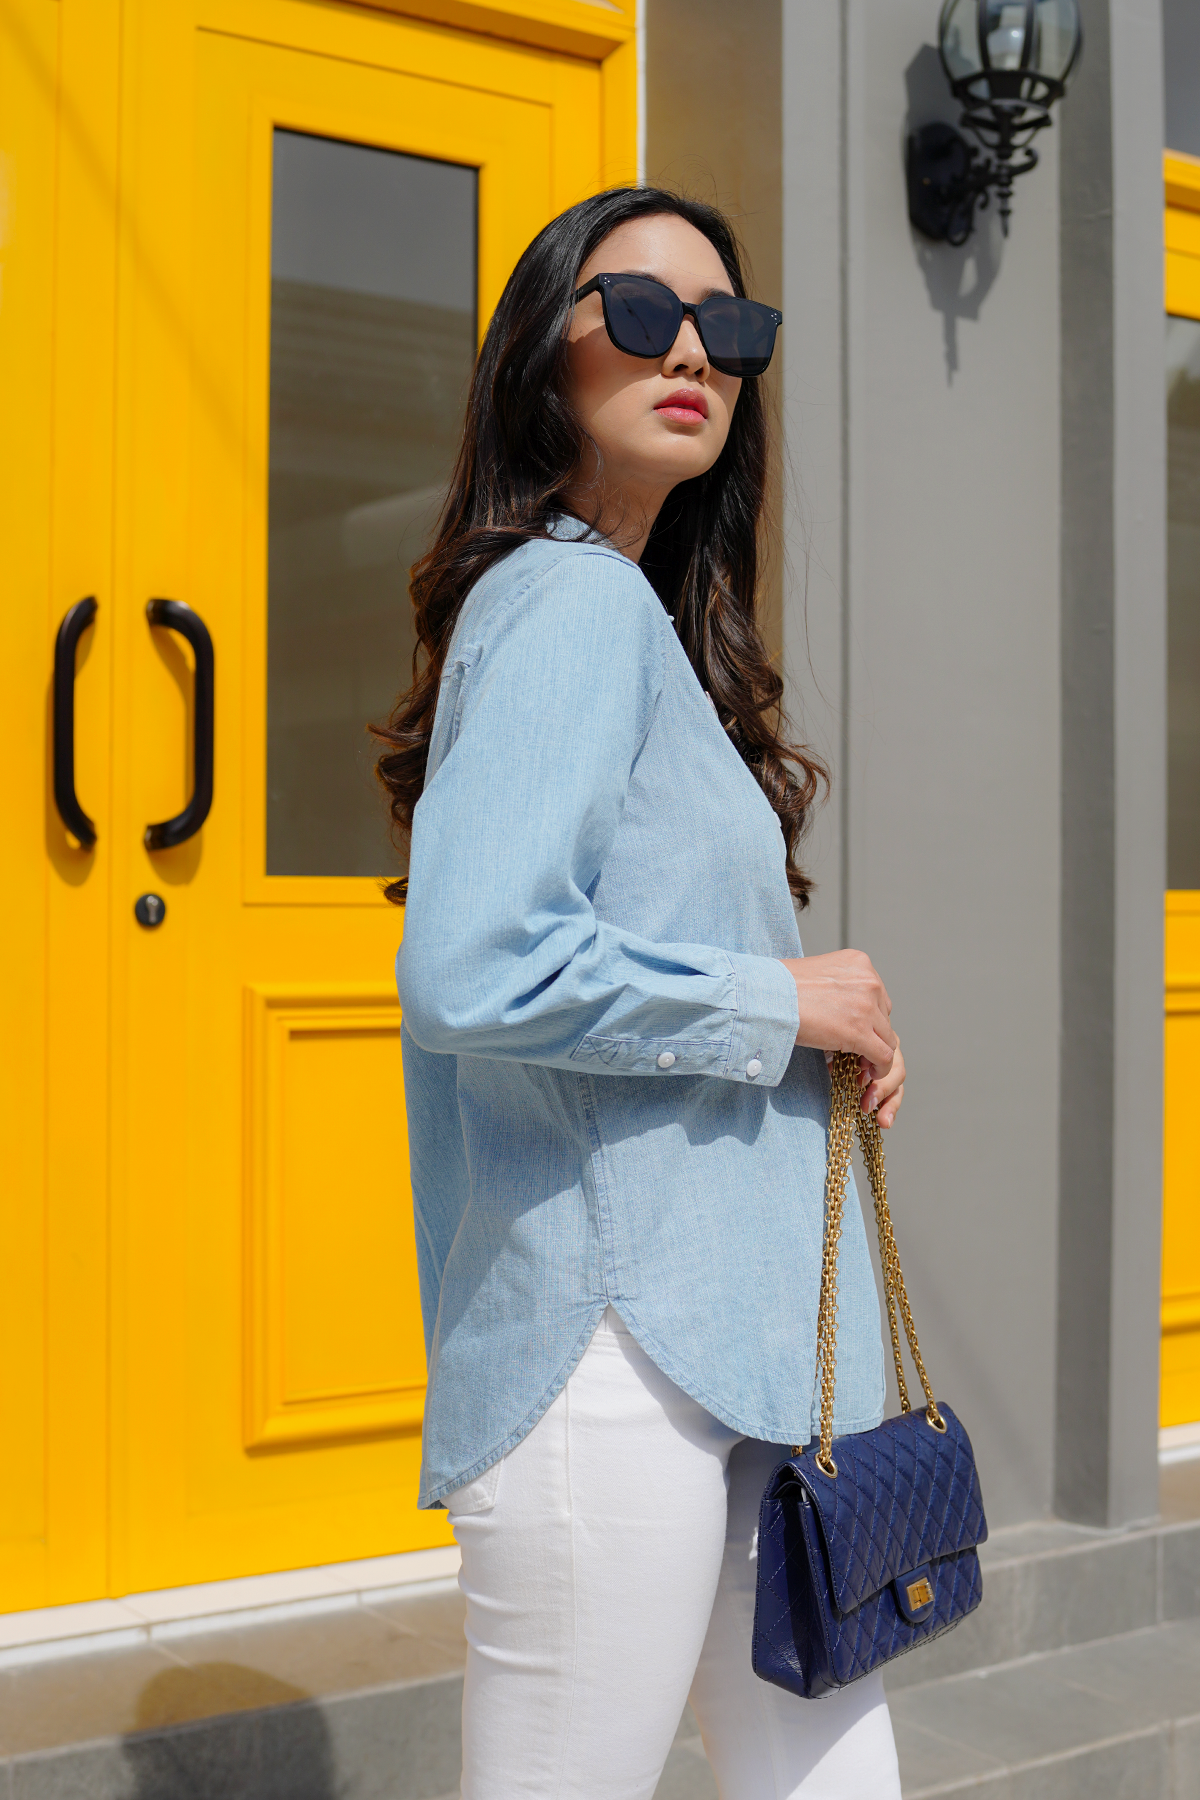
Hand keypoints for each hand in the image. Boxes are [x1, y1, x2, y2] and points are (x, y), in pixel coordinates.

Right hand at [779, 950, 903, 1123]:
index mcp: (858, 963)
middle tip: (858, 1052)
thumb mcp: (815, 975)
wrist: (765, 997)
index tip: (856, 1033)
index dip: (868, 1018)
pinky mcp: (860, 1031)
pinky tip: (867, 1074)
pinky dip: (879, 1068)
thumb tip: (838, 1008)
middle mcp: (869, 980)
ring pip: (887, 1038)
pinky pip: (884, 1056)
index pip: (876, 995)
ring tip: (859, 1065)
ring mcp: (867, 1006)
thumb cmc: (777, 987)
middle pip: (884, 1016)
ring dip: (875, 1053)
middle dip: (872, 1035)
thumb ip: (835, 987)